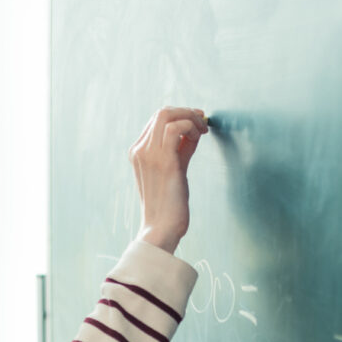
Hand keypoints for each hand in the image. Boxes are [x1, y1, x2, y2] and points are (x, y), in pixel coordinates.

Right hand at [128, 106, 208, 253]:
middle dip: (186, 112)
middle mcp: (140, 151)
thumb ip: (180, 150)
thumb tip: (194, 131)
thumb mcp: (174, 171)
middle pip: (161, 113)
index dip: (180, 115)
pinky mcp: (163, 161)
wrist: (161, 229)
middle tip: (203, 123)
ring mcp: (149, 155)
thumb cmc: (169, 205)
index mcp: (137, 153)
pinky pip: (176, 128)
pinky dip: (191, 126)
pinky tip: (199, 137)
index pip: (156, 121)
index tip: (197, 123)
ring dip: (190, 117)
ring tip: (202, 130)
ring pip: (167, 115)